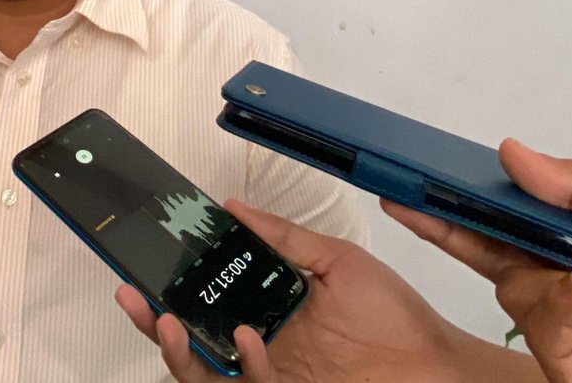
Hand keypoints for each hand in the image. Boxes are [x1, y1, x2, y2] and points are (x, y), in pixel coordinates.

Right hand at [114, 199, 531, 382]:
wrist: (438, 365)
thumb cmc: (397, 318)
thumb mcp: (337, 262)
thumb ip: (284, 238)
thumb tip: (234, 207)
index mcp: (268, 314)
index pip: (207, 303)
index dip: (172, 288)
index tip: (147, 263)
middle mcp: (262, 350)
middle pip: (190, 343)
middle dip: (152, 323)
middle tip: (133, 296)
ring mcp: (274, 378)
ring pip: (203, 377)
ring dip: (177, 352)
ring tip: (169, 323)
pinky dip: (240, 366)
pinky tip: (248, 339)